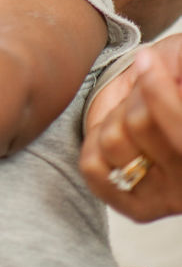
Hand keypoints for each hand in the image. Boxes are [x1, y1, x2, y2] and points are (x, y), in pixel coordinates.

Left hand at [80, 36, 181, 221]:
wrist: (155, 104)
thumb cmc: (177, 77)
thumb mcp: (178, 59)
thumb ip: (175, 63)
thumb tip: (159, 67)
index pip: (176, 128)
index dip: (156, 92)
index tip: (145, 60)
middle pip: (138, 123)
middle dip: (135, 97)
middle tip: (145, 95)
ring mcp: (167, 200)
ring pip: (112, 140)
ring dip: (115, 117)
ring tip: (133, 114)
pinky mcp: (136, 207)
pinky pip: (93, 167)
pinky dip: (95, 141)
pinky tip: (117, 135)